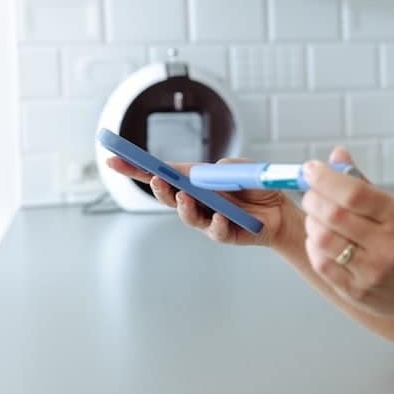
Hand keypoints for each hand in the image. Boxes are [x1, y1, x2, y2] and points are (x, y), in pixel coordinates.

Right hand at [105, 155, 293, 248]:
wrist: (280, 210)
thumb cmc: (255, 186)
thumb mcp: (240, 168)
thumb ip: (222, 168)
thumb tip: (206, 175)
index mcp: (193, 181)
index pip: (161, 173)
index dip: (136, 168)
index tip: (113, 160)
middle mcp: (195, 201)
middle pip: (168, 196)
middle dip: (158, 188)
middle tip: (155, 179)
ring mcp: (206, 219)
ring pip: (187, 215)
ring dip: (183, 206)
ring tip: (184, 196)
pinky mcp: (223, 234)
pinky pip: (215, 230)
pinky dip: (216, 223)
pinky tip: (220, 216)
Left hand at [299, 156, 393, 323]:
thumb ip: (362, 183)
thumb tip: (336, 155)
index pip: (355, 193)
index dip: (326, 178)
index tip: (310, 169)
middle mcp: (387, 244)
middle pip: (334, 215)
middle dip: (312, 198)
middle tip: (310, 194)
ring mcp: (372, 271)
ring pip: (323, 239)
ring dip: (311, 223)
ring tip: (316, 218)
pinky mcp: (356, 291)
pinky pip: (321, 264)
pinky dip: (313, 246)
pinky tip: (321, 241)